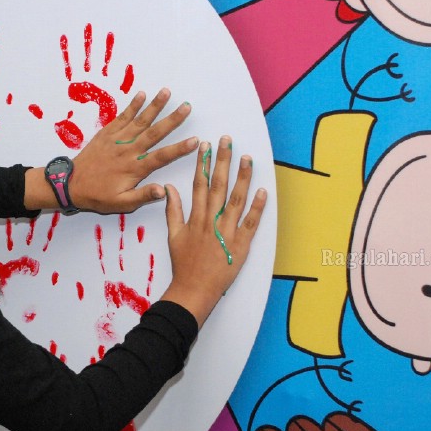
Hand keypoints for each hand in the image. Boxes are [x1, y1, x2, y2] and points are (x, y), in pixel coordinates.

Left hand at [67, 89, 197, 213]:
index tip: (195, 140)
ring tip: (166, 92)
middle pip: (154, 133)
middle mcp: (127, 150)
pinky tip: (141, 94)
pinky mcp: (106, 133)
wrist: (70, 184)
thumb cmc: (98, 196)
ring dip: (154, 106)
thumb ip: (143, 196)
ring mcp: (117, 139)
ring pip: (139, 121)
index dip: (179, 149)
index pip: (161, 157)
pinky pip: (122, 117)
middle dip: (172, 120)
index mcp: (134, 168)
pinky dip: (132, 106)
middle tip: (187, 106)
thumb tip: (164, 190)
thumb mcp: (121, 203)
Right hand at [161, 137, 265, 326]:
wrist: (193, 290)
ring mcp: (227, 232)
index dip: (203, 163)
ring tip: (247, 158)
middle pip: (219, 186)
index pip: (200, 184)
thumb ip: (172, 210)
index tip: (206, 145)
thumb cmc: (183, 264)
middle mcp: (211, 221)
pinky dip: (257, 207)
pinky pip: (251, 223)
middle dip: (223, 161)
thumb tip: (168, 189)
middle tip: (228, 141)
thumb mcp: (173, 236)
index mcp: (195, 218)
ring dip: (242, 177)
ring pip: (236, 200)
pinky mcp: (241, 245)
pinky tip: (262, 191)